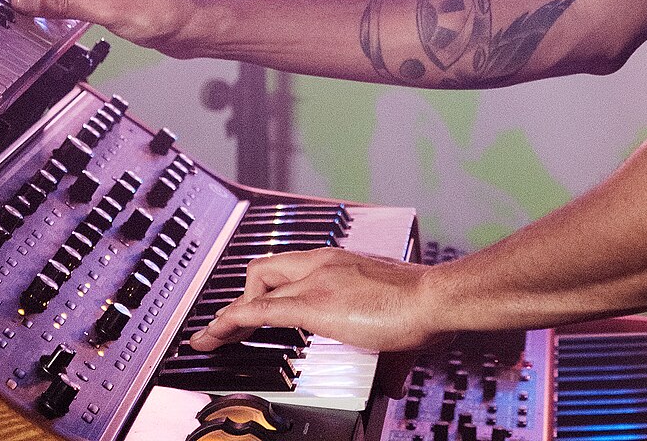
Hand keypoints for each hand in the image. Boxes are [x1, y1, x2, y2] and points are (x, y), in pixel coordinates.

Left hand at [188, 249, 444, 352]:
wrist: (434, 297)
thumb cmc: (424, 304)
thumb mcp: (396, 323)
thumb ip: (388, 353)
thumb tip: (391, 385)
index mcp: (340, 261)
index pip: (288, 267)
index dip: (264, 287)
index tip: (254, 305)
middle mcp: (322, 263)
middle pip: (263, 269)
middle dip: (244, 297)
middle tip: (236, 326)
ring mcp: (315, 280)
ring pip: (254, 286)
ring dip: (232, 313)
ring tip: (215, 338)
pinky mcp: (313, 304)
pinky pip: (257, 311)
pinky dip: (228, 324)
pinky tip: (212, 338)